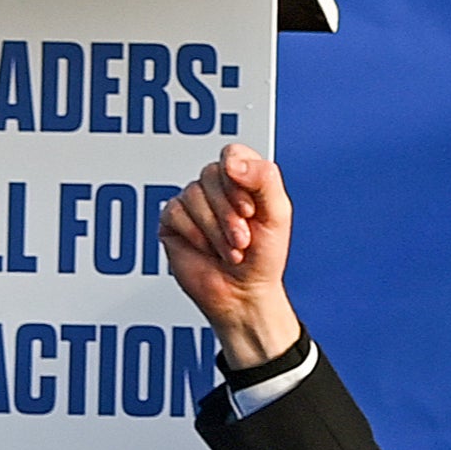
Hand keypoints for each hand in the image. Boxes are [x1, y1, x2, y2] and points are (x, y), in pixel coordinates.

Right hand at [157, 145, 304, 366]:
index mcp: (244, 179)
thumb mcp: (276, 215)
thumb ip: (263, 179)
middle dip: (228, 213)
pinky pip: (174, 211)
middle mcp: (217, 187)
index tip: (249, 210)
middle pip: (210, 174)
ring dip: (214, 229)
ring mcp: (194, 202)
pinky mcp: (174, 221)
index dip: (238, 180)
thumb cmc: (263, 257)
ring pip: (193, 194)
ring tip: (229, 251)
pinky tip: (206, 249)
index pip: (232, 154)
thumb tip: (231, 162)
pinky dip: (194, 234)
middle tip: (242, 240)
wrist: (243, 295)